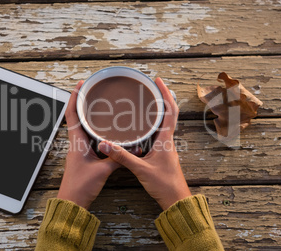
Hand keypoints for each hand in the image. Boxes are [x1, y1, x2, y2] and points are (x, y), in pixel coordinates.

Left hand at [57, 81, 119, 208]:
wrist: (72, 202)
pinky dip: (95, 130)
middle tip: (93, 91)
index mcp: (76, 142)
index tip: (80, 85)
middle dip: (83, 102)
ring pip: (82, 127)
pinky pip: (89, 138)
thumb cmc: (80, 186)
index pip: (71, 114)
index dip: (74, 97)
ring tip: (100, 105)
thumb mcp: (102, 171)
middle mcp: (76, 143)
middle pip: (76, 116)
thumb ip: (117, 159)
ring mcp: (79, 149)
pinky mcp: (84, 156)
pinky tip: (105, 129)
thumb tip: (132, 149)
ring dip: (88, 115)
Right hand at [98, 77, 190, 209]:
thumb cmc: (164, 185)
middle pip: (169, 113)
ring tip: (148, 99)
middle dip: (162, 97)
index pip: (169, 111)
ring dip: (159, 109)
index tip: (158, 82)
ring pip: (165, 122)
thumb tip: (104, 144)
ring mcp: (166, 146)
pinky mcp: (162, 152)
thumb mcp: (140, 169)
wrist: (175, 200)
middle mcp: (168, 140)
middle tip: (152, 86)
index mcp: (165, 140)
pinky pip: (160, 132)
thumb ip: (121, 156)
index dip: (165, 94)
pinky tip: (145, 124)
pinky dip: (154, 123)